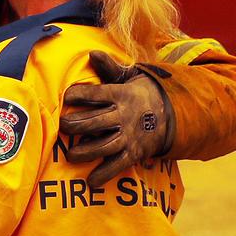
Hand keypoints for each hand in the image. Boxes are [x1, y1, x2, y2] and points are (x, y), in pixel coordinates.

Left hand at [60, 51, 172, 186]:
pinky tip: (90, 181)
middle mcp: (123, 116)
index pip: (96, 93)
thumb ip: (109, 68)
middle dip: (75, 125)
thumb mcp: (129, 77)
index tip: (66, 97)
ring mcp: (128, 136)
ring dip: (85, 152)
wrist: (172, 113)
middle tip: (63, 127)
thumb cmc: (141, 93)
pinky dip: (104, 174)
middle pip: (95, 121)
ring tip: (71, 155)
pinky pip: (117, 165)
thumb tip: (92, 54)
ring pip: (103, 146)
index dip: (78, 94)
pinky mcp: (133, 153)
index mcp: (120, 94)